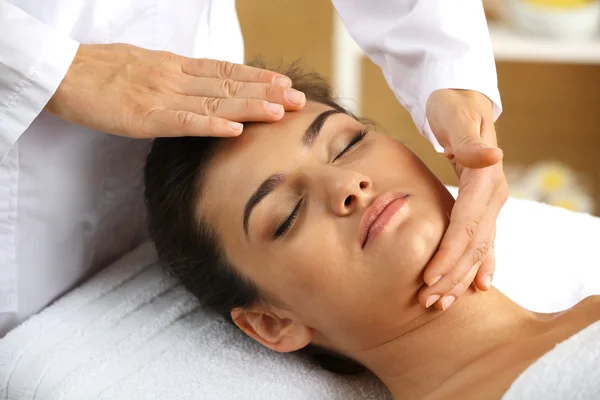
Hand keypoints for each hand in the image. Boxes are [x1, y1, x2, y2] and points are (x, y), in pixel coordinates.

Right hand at [45, 43, 305, 137]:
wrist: (61, 72)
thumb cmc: (99, 70)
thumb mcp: (144, 65)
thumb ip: (174, 76)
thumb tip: (197, 84)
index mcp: (174, 66)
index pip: (224, 71)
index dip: (256, 76)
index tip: (283, 81)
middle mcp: (175, 77)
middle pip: (227, 85)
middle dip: (265, 92)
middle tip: (298, 98)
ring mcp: (161, 96)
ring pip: (213, 101)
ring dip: (249, 107)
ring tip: (279, 110)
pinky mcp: (143, 117)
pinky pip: (182, 122)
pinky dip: (210, 126)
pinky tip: (234, 130)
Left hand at [418, 89, 508, 310]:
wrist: (462, 102)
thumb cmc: (451, 108)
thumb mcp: (455, 117)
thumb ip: (469, 142)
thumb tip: (491, 156)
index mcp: (485, 180)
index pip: (466, 226)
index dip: (449, 254)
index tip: (429, 278)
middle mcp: (493, 195)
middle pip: (472, 245)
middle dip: (451, 275)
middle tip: (429, 302)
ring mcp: (491, 203)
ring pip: (478, 248)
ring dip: (461, 278)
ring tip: (443, 303)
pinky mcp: (483, 206)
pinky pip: (484, 241)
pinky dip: (480, 265)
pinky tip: (479, 286)